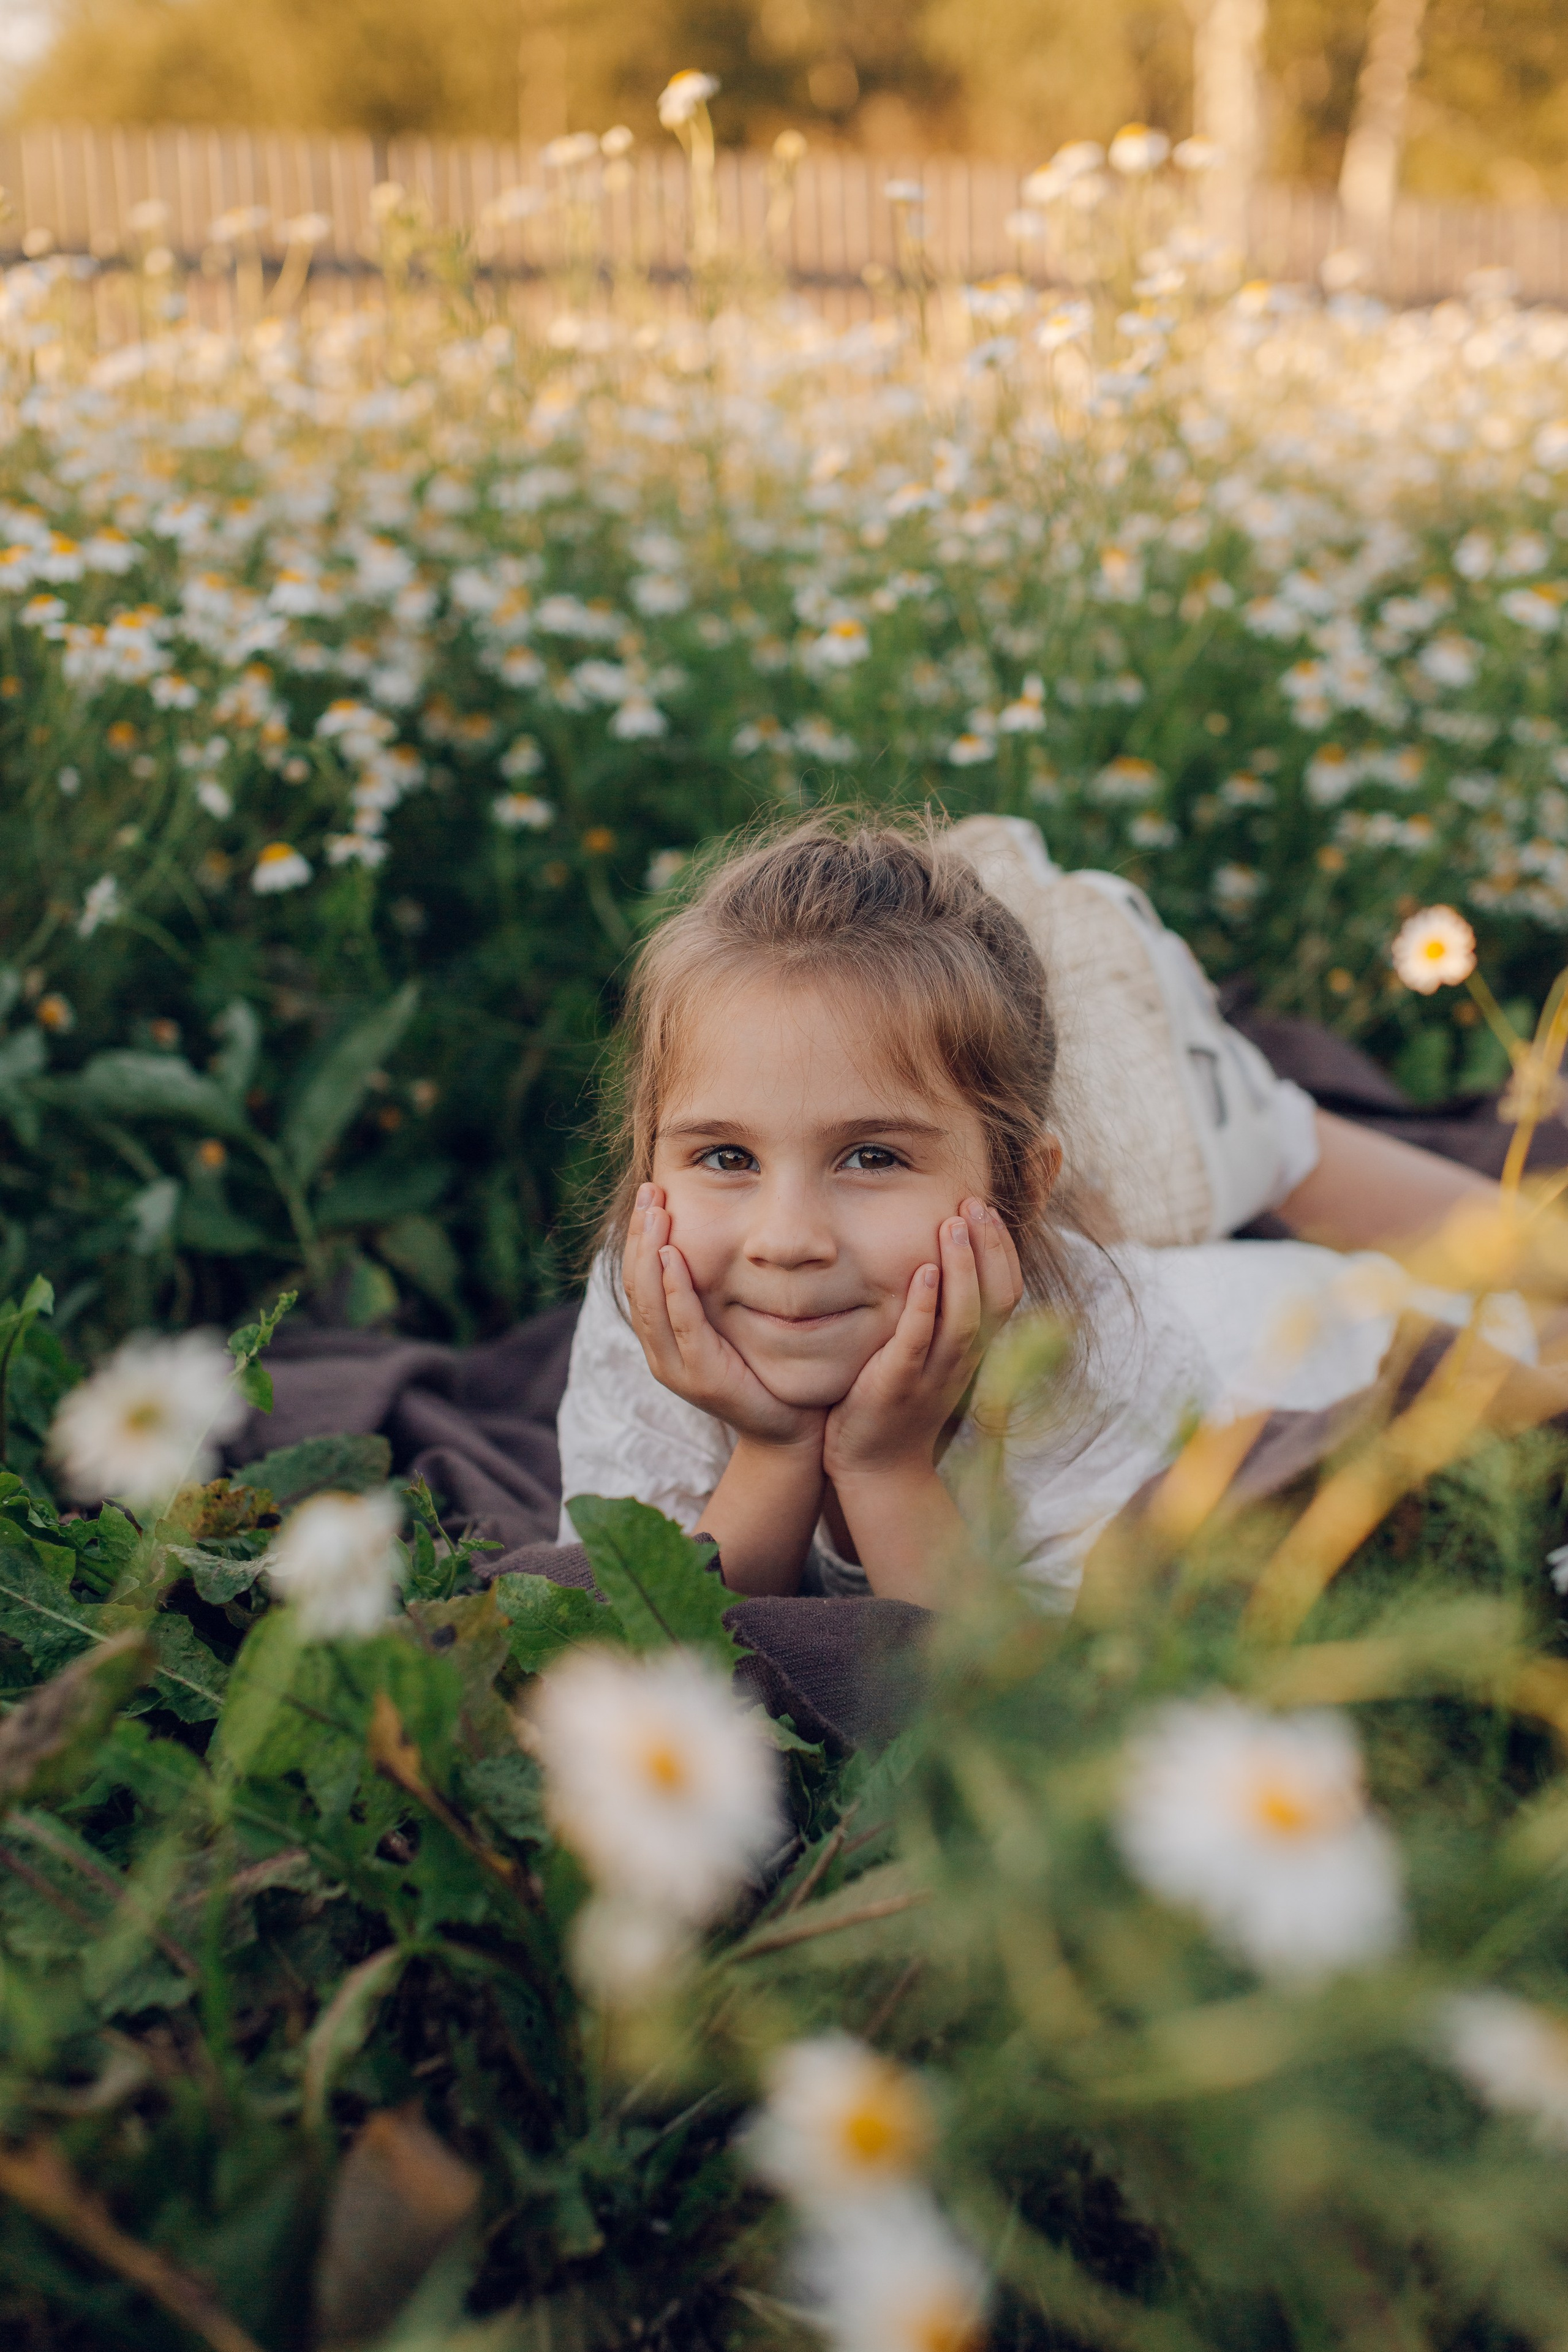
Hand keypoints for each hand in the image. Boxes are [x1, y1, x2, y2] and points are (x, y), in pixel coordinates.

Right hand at [622, 1185, 824, 1450]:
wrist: (792, 1428)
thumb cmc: (767, 1369)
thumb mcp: (735, 1320)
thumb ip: (719, 1289)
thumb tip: (721, 1233)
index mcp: (665, 1336)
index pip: (639, 1278)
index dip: (638, 1235)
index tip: (650, 1193)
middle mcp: (662, 1352)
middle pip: (635, 1285)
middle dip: (638, 1235)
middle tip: (649, 1191)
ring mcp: (677, 1368)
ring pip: (649, 1303)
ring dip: (650, 1254)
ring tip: (655, 1213)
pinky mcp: (702, 1378)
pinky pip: (682, 1325)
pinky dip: (674, 1289)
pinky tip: (675, 1257)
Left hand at [823, 1198, 1022, 1487]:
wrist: (876, 1467)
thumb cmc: (897, 1400)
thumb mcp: (929, 1353)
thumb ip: (939, 1313)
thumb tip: (938, 1259)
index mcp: (975, 1350)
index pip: (1007, 1293)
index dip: (1003, 1249)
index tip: (987, 1207)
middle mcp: (964, 1360)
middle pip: (998, 1299)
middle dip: (990, 1247)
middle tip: (975, 1201)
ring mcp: (934, 1374)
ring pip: (965, 1318)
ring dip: (963, 1268)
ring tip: (954, 1223)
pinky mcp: (898, 1384)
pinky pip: (918, 1341)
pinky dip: (925, 1306)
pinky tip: (923, 1272)